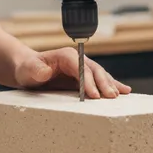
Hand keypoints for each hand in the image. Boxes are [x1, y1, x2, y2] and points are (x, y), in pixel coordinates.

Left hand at [13, 47, 131, 98]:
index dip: (89, 81)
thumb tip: (45, 71)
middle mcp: (77, 60)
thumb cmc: (28, 69)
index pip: (81, 68)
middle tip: (111, 97)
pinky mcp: (84, 77)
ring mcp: (83, 68)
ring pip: (101, 75)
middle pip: (95, 71)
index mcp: (66, 56)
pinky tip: (124, 91)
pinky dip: (112, 85)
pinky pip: (100, 81)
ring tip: (120, 95)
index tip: (94, 95)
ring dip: (111, 85)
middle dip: (104, 83)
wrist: (28, 70)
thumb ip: (36, 69)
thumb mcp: (28, 69)